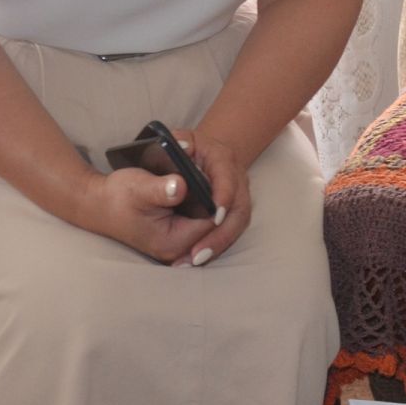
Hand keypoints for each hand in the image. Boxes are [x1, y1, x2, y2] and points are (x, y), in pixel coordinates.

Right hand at [77, 164, 214, 263]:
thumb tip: (180, 186)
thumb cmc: (117, 195)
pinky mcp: (175, 236)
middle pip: (214, 225)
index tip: (216, 175)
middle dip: (216, 200)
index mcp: (173, 241)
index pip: (213, 222)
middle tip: (212, 173)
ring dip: (209, 202)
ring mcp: (177, 245)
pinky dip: (200, 205)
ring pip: (208, 222)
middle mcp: (178, 249)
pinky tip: (198, 188)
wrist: (98, 203)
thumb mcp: (139, 187)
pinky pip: (198, 221)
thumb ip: (161, 189)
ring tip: (205, 178)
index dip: (218, 198)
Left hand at [167, 127, 251, 266]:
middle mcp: (235, 176)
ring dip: (219, 242)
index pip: (229, 180)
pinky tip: (197, 257)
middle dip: (221, 233)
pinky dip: (216, 242)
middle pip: (238, 208)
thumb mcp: (167, 144)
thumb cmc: (171, 148)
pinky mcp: (230, 208)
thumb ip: (172, 154)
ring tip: (195, 260)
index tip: (213, 218)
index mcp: (221, 156)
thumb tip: (178, 184)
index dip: (223, 198)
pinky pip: (230, 228)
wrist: (184, 150)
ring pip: (236, 221)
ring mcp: (236, 193)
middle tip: (197, 254)